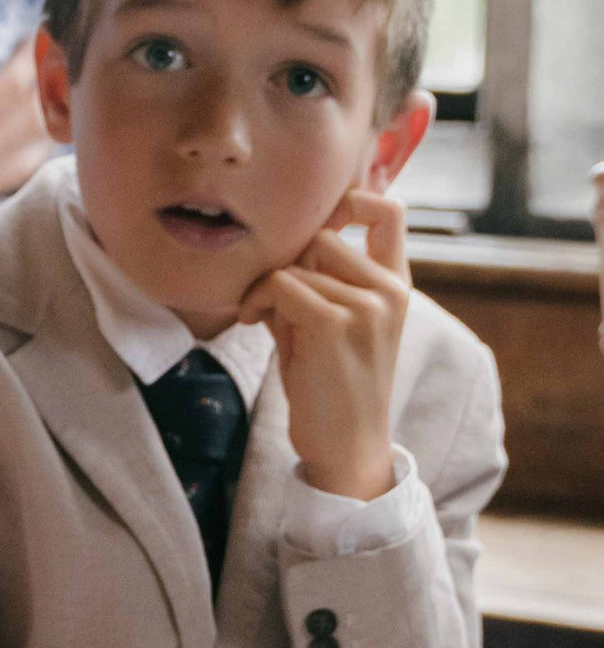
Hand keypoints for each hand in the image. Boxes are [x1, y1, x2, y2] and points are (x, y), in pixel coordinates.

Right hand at [0, 0, 52, 235]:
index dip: (35, 54)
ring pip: (38, 151)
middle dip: (52, 82)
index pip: (19, 81)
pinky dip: (33, 156)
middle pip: (39, 114)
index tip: (40, 32)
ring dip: (52, 121)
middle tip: (58, 58)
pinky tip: (31, 145)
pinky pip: (18, 178)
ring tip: (56, 97)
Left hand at [240, 185, 408, 502]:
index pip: (390, 210)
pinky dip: (257, 301)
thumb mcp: (329, 324)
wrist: (347, 447)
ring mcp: (368, 305)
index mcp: (394, 286)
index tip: (313, 225)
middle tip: (271, 302)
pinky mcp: (336, 324)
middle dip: (287, 263)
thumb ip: (317, 281)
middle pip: (321, 235)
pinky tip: (253, 324)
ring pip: (296, 262)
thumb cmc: (330, 386)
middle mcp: (389, 290)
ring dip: (266, 287)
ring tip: (265, 319)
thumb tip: (275, 244)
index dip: (350, 200)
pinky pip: (281, 284)